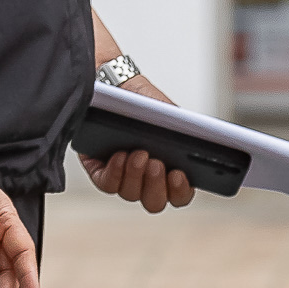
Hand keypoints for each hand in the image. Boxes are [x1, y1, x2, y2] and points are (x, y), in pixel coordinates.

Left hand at [80, 75, 195, 212]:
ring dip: (135, 175)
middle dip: (156, 185)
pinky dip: (115, 172)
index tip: (179, 174)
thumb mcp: (168, 113)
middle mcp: (147, 179)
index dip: (181, 191)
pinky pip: (108, 184)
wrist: (118, 86)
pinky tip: (120, 156)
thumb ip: (181, 131)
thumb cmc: (145, 101)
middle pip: (154, 201)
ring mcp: (124, 178)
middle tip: (155, 164)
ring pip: (131, 194)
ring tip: (138, 153)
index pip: (180, 195)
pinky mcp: (101, 171)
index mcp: (171, 169)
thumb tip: (187, 143)